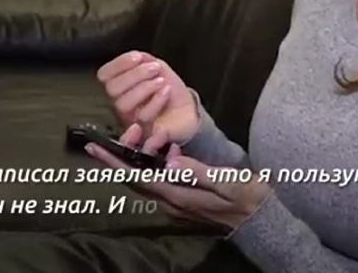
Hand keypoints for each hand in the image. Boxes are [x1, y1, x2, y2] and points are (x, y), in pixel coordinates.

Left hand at [84, 140, 271, 231]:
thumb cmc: (248, 199)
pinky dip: (154, 164)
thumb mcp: (227, 182)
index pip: (138, 178)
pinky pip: (159, 182)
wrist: (262, 224)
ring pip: (147, 180)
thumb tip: (170, 161)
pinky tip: (164, 152)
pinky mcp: (183, 203)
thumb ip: (198, 172)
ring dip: (140, 159)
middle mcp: (172, 204)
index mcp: (179, 197)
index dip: (114, 163)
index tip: (95, 149)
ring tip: (146, 138)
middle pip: (136, 180)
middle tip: (122, 134)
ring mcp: (177, 205)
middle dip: (123, 156)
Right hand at [97, 50, 199, 144]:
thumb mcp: (157, 67)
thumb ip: (143, 60)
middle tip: (154, 68)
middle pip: (112, 89)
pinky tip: (166, 91)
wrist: (186, 109)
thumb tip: (136, 56)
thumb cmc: (168, 89)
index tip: (138, 57)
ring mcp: (130, 118)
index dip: (119, 64)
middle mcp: (120, 102)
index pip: (104, 75)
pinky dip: (157, 99)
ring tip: (161, 81)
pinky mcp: (144, 130)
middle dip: (134, 74)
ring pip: (123, 104)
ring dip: (145, 87)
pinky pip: (143, 116)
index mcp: (120, 85)